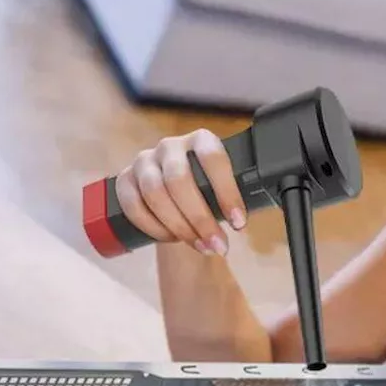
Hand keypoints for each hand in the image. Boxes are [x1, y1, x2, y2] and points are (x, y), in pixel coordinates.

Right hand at [115, 128, 246, 255]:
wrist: (173, 194)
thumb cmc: (206, 192)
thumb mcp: (223, 188)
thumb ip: (239, 197)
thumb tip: (261, 215)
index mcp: (201, 140)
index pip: (213, 158)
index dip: (226, 192)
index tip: (239, 223)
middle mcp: (170, 146)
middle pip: (179, 180)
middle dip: (201, 218)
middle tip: (219, 245)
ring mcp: (144, 161)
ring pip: (155, 194)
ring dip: (178, 226)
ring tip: (199, 246)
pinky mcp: (124, 180)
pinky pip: (133, 205)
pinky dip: (153, 227)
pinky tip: (171, 239)